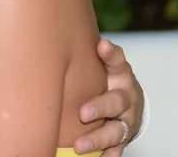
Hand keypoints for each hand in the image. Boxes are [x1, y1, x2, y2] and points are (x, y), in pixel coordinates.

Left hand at [73, 38, 143, 156]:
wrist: (128, 102)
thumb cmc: (103, 76)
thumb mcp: (98, 62)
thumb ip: (83, 52)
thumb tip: (50, 32)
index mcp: (120, 73)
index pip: (117, 60)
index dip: (110, 53)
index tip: (101, 46)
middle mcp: (126, 95)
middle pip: (117, 101)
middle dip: (101, 107)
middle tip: (83, 113)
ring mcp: (127, 119)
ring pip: (116, 130)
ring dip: (98, 138)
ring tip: (79, 146)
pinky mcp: (124, 137)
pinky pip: (117, 149)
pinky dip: (108, 154)